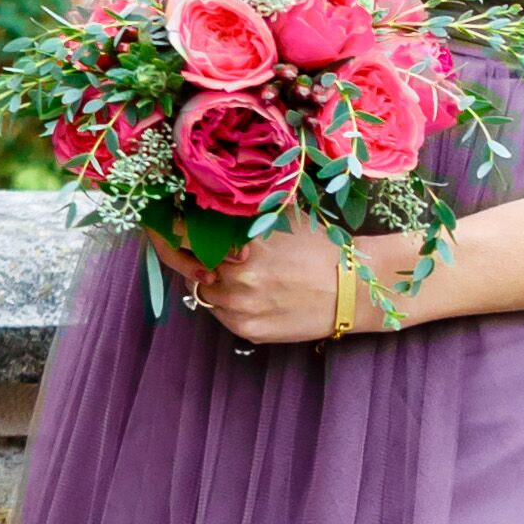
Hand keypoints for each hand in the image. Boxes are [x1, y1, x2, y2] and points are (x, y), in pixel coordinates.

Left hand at [154, 223, 372, 347]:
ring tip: (236, 273)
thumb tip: (207, 193)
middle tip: (208, 251)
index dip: (172, 228)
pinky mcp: (247, 330)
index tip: (170, 225)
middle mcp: (235, 277)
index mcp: (241, 243)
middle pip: (189, 265)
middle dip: (194, 257)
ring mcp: (239, 307)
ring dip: (210, 281)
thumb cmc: (318, 246)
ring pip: (201, 292)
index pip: (182, 234)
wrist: (354, 288)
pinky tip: (248, 293)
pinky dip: (224, 303)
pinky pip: (218, 314)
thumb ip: (242, 212)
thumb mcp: (280, 217)